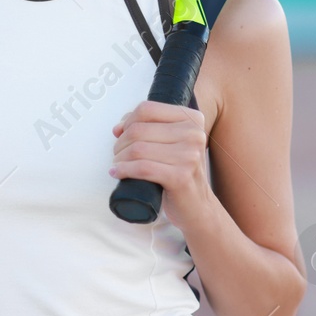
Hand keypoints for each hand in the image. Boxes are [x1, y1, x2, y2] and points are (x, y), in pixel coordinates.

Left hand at [109, 100, 214, 229]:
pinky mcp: (180, 177)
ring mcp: (189, 156)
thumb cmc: (180, 173)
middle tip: (117, 155)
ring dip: (120, 158)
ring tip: (117, 165)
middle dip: (120, 143)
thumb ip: (149, 128)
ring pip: (137, 149)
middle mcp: (194, 134)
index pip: (148, 109)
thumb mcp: (172, 144)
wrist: (198, 207)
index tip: (120, 134)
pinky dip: (124, 170)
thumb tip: (118, 128)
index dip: (127, 121)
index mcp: (192, 119)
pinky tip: (117, 173)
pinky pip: (142, 168)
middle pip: (139, 129)